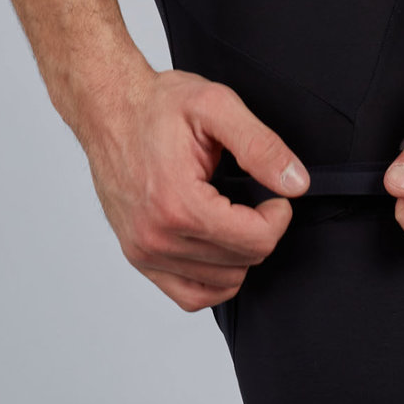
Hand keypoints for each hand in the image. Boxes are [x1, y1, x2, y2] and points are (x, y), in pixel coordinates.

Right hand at [78, 68, 309, 310]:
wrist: (108, 109)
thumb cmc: (156, 106)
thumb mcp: (217, 106)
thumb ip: (261, 146)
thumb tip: (296, 184)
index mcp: (178, 204)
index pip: (256, 241)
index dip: (278, 218)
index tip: (276, 198)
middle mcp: (157, 237)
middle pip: (243, 262)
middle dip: (260, 232)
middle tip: (253, 201)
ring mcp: (145, 252)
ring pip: (223, 283)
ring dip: (239, 255)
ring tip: (230, 217)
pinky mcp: (140, 258)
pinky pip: (191, 296)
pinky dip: (215, 281)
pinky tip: (220, 249)